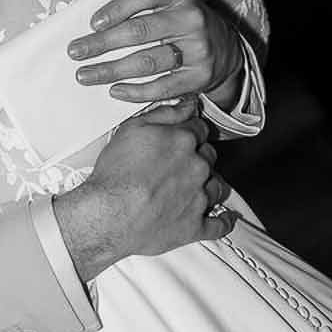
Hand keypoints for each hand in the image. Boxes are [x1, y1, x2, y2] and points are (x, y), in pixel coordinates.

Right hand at [52, 98, 232, 283]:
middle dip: (197, 158)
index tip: (184, 139)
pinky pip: (219, 225)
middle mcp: (197, 168)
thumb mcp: (131, 130)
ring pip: (217, 186)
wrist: (108, 217)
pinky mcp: (196, 227)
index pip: (199, 130)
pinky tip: (222, 218)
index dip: (190, 133)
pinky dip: (223, 221)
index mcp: (183, 141)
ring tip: (191, 189)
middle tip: (178, 165)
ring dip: (208, 185)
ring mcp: (199, 199)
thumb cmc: (114, 175)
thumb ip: (164, 114)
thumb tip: (188, 105)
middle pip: (209, 157)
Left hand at [67, 0, 242, 108]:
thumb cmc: (181, 23)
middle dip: (102, 43)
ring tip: (86, 75)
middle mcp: (191, 19)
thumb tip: (93, 22)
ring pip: (147, 62)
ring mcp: (197, 50)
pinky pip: (161, 87)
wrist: (225, 49)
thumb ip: (139, 6)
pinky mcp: (198, 77)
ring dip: (111, 70)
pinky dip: (135, 92)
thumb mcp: (169, 4)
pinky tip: (114, 91)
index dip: (117, 8)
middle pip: (140, 32)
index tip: (92, 23)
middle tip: (75, 52)